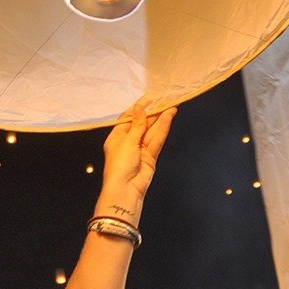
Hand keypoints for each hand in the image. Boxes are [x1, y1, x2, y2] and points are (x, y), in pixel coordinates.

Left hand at [98, 100, 176, 216]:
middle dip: (153, 113)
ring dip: (161, 119)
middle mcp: (129, 142)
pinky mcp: (150, 156)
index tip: (149, 98)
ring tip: (171, 107)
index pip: (129, 118)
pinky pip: (157, 140)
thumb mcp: (127, 141)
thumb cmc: (119, 166)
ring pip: (152, 131)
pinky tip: (168, 118)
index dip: (139, 108)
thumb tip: (140, 109)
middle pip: (143, 124)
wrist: (125, 190)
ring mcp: (140, 150)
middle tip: (164, 101)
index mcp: (117, 137)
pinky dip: (163, 129)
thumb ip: (137, 125)